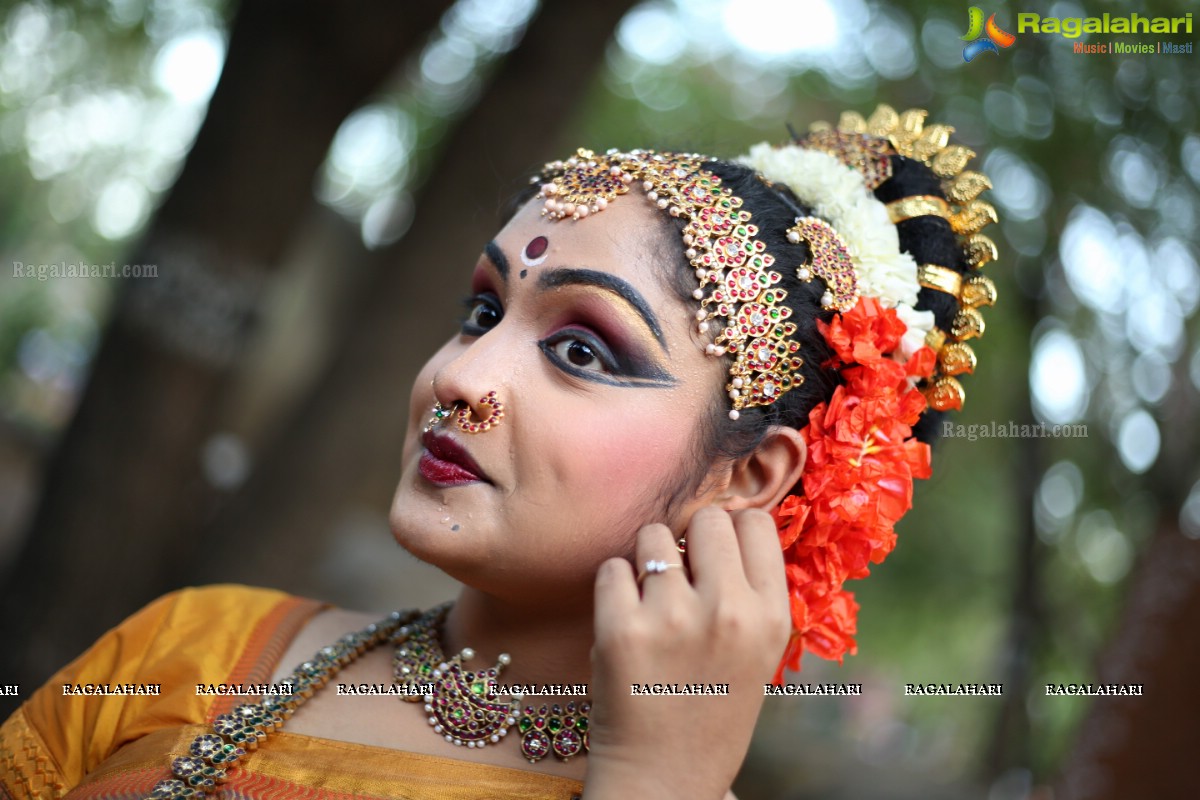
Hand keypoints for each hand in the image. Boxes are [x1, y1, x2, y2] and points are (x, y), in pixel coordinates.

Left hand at [583, 507, 789, 799]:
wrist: (664, 779)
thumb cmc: (711, 711)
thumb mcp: (757, 655)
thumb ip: (749, 592)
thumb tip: (725, 523)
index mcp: (770, 617)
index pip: (755, 523)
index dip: (732, 532)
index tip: (716, 554)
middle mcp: (728, 611)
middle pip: (708, 518)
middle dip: (690, 539)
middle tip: (681, 576)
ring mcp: (673, 617)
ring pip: (654, 536)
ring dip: (648, 560)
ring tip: (651, 604)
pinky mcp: (620, 628)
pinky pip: (611, 567)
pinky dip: (613, 587)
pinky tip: (624, 621)